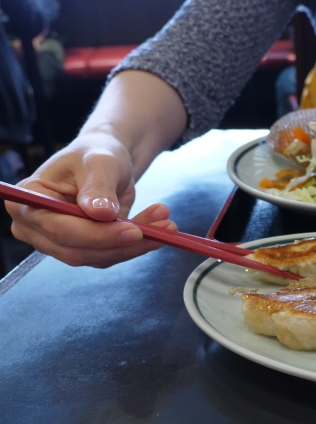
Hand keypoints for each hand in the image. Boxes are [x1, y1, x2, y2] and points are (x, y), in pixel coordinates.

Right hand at [4, 133, 176, 267]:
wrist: (107, 160)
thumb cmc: (95, 154)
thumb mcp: (99, 162)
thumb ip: (98, 187)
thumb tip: (100, 214)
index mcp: (29, 200)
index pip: (59, 229)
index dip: (97, 234)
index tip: (134, 231)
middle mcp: (37, 226)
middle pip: (78, 250)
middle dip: (123, 242)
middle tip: (163, 228)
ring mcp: (59, 241)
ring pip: (99, 257)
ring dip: (137, 244)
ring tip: (167, 223)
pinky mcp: (84, 248)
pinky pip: (111, 254)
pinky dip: (139, 244)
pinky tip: (160, 228)